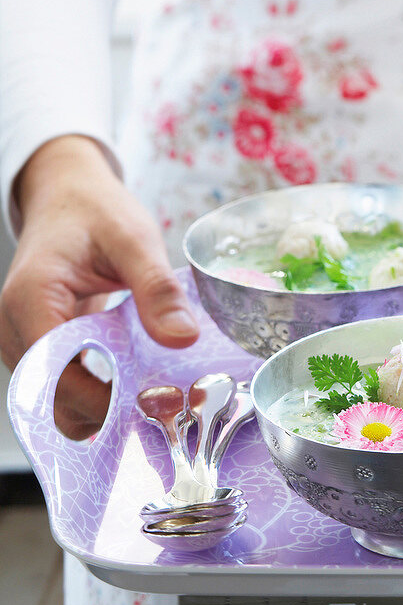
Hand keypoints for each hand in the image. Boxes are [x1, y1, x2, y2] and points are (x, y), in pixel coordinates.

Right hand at [0, 135, 198, 438]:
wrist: (68, 194)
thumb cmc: (95, 210)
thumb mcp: (134, 238)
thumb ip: (156, 288)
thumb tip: (183, 338)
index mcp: (32, 299)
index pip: (57, 375)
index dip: (103, 399)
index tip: (154, 401)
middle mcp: (15, 327)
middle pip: (52, 398)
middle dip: (106, 410)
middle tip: (164, 405)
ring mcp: (23, 341)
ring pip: (55, 399)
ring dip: (103, 405)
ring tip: (156, 394)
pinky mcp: (40, 346)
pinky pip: (63, 383)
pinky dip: (98, 390)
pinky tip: (137, 382)